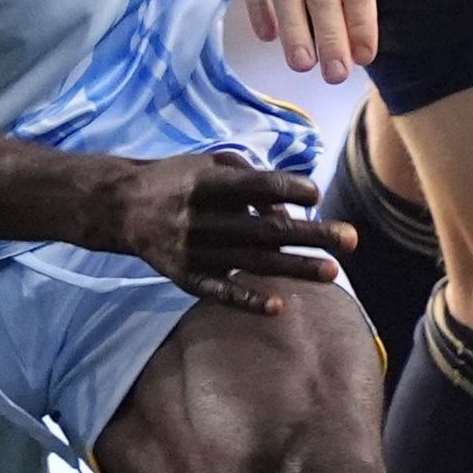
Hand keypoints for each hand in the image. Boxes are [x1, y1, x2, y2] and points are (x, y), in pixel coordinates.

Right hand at [90, 153, 354, 316]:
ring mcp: (192, 251)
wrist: (120, 208)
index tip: (316, 191)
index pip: (253, 186)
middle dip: (310, 234)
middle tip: (351, 238)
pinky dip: (249, 299)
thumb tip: (287, 209)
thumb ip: (249, 179)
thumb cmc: (177, 179)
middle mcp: (199, 218)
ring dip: (295, 268)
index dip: (285, 187)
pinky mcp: (185, 277)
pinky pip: (221, 291)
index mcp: (204, 184)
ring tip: (333, 272)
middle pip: (263, 229)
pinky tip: (279, 306)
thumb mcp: (208, 165)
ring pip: (252, 262)